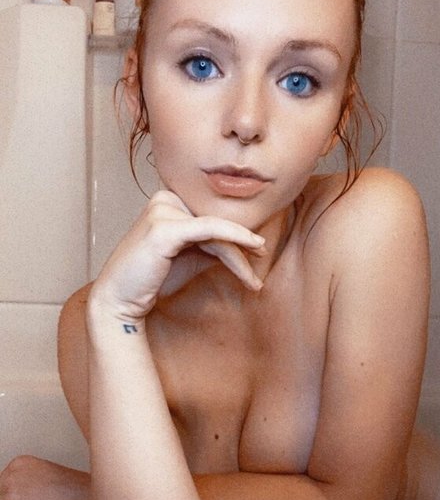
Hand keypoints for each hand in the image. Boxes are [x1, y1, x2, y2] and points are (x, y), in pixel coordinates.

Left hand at [0, 456, 89, 499]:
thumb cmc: (76, 489)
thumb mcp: (46, 472)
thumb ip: (26, 479)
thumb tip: (16, 492)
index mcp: (19, 464)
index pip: (2, 483)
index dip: (15, 493)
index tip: (26, 498)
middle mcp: (11, 479)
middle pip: (0, 498)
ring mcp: (10, 499)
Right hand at [89, 190, 265, 323]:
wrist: (120, 300)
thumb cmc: (153, 280)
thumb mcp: (190, 257)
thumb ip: (213, 245)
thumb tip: (246, 243)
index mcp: (168, 200)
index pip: (210, 217)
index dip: (236, 236)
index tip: (258, 253)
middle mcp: (164, 199)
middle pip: (215, 223)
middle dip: (240, 248)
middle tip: (260, 268)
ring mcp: (162, 211)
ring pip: (216, 230)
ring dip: (240, 257)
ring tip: (254, 282)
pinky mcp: (164, 228)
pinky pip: (210, 230)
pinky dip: (235, 239)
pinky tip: (253, 248)